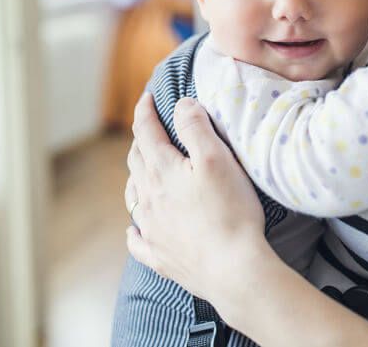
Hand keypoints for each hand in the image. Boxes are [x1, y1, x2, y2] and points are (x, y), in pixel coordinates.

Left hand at [124, 93, 265, 300]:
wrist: (233, 269)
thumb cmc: (230, 211)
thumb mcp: (216, 158)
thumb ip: (195, 127)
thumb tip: (180, 105)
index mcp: (162, 171)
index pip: (146, 132)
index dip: (145, 110)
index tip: (147, 97)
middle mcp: (149, 199)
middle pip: (136, 162)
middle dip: (141, 141)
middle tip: (149, 129)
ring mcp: (152, 230)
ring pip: (134, 198)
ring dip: (136, 180)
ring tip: (142, 172)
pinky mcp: (160, 256)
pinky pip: (138, 241)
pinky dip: (134, 230)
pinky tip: (134, 228)